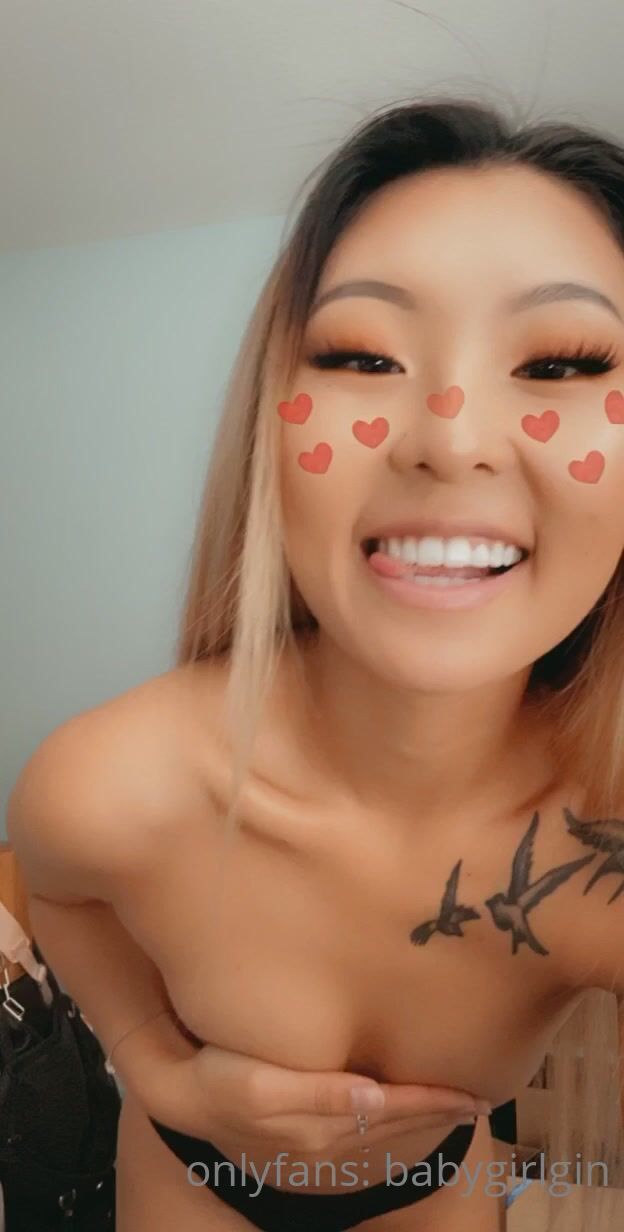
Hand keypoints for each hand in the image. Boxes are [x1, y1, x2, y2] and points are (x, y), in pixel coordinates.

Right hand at [154, 1041, 488, 1155]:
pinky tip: (402, 1116)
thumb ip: (321, 1093)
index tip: (474, 1096)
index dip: (435, 1104)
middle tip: (480, 1101)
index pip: (394, 1112)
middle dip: (438, 1114)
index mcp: (323, 1126)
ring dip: (421, 1122)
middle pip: (396, 1127)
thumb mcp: (263, 1085)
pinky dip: (394, 1127)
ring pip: (384, 1134)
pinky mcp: (304, 1139)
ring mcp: (316, 1145)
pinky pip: (364, 1137)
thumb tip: (374, 1094)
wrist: (182, 1098)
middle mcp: (326, 1142)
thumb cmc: (222, 1077)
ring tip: (454, 1108)